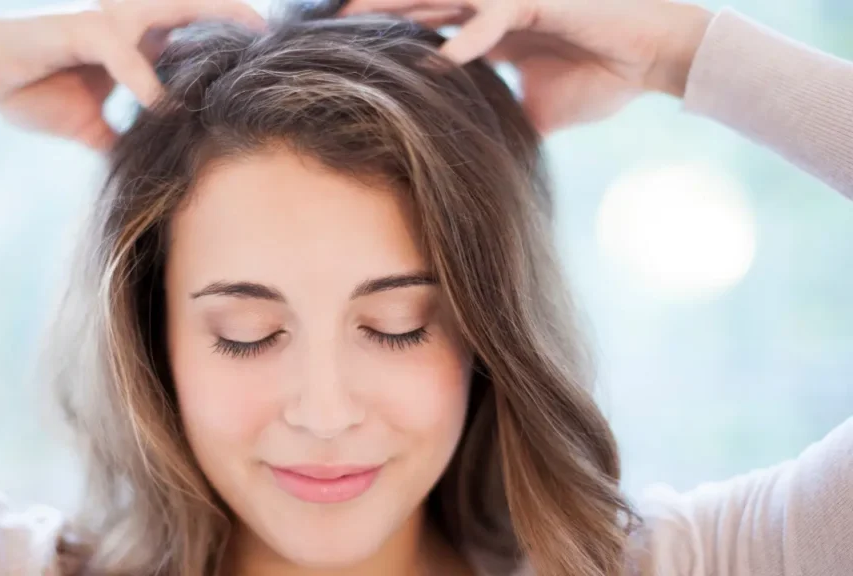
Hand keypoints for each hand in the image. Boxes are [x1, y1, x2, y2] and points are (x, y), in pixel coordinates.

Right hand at [0, 0, 264, 149]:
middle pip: (191, 7)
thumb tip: (149, 171)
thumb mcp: (91, 127)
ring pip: (165, 11)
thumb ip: (124, 140)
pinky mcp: (79, 33)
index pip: (192, 29)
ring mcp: (105, 24)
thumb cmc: (34, 92)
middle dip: (232, 14)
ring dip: (205, 23)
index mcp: (135, 42)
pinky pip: (119, 51)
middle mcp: (126, 24)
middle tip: (272, 35)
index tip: (265, 57)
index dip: (228, 36)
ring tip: (243, 46)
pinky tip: (161, 105)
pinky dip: (141, 78)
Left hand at [342, 0, 712, 133]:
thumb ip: (504, 122)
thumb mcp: (540, 111)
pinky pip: (497, 15)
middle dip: (377, 9)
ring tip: (357, 18)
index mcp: (490, 26)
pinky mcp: (541, 2)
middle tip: (326, 23)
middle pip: (423, 1)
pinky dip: (470, 36)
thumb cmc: (603, 77)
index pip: (428, 22)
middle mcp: (495, 7)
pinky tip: (437, 58)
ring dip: (404, 6)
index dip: (390, 32)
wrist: (657, 58)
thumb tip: (483, 163)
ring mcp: (516, 0)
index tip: (347, 51)